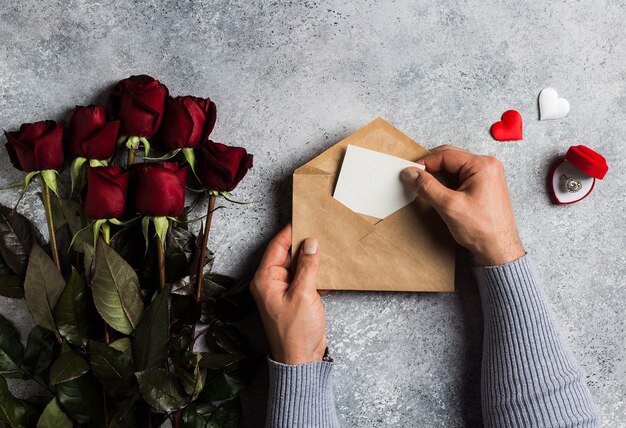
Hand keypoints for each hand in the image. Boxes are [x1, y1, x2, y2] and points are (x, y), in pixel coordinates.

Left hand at [250, 224, 326, 363]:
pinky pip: (304, 278)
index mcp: (265, 279)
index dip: (290, 232)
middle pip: (287, 254)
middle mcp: (271, 283)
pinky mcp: (295, 298)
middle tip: (320, 229)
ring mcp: (283, 291)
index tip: (304, 218)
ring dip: (311, 258)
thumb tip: (310, 243)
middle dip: (303, 243)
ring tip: (327, 245)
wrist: (301, 360)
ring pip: (298, 265)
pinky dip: (315, 272)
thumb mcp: (303, 294)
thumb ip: (307, 267)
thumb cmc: (296, 332)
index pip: (276, 247)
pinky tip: (328, 267)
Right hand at [401, 145, 524, 265]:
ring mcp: (488, 175)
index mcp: (482, 165)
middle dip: (432, 168)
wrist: (499, 248)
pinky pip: (461, 176)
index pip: (446, 155)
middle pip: (451, 158)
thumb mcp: (449, 206)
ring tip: (426, 188)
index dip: (426, 163)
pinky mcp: (485, 185)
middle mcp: (488, 166)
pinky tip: (440, 193)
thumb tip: (411, 173)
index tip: (411, 172)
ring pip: (455, 167)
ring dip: (439, 176)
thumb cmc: (482, 229)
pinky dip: (448, 182)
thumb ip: (427, 186)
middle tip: (415, 178)